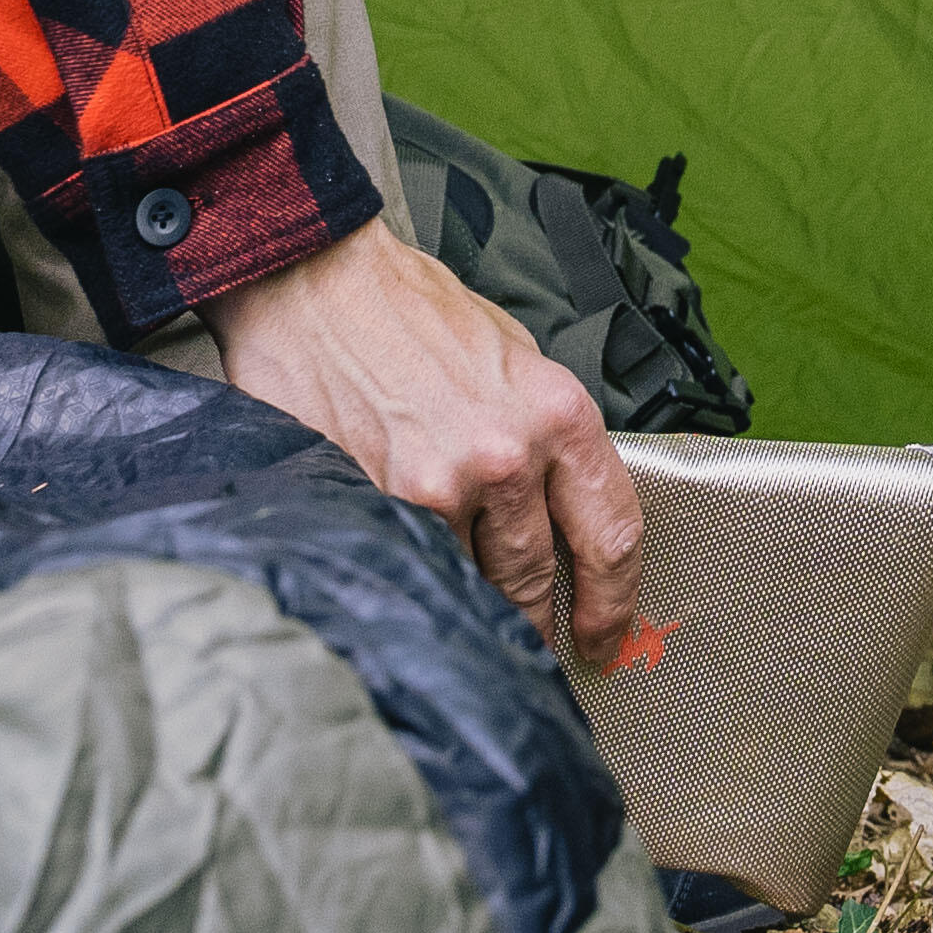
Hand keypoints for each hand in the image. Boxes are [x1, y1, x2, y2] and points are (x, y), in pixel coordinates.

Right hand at [205, 219, 642, 662]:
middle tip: (541, 649)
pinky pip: (412, 567)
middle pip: (537, 575)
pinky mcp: (376, 501)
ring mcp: (438, 485)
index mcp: (557, 413)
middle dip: (540, 625)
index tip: (606, 632)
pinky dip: (418, 583)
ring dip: (473, 609)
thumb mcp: (515, 358)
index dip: (614, 599)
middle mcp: (505, 455)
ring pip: (472, 583)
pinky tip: (416, 586)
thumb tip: (566, 513)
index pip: (609, 532)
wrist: (319, 284)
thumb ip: (547, 436)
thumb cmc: (412, 314)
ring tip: (470, 621)